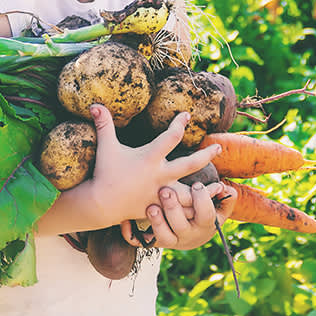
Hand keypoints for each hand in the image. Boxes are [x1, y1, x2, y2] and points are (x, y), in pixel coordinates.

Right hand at [85, 104, 220, 226]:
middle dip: (206, 154)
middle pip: (191, 164)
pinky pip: (181, 211)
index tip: (187, 115)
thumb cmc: (104, 172)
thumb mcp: (106, 146)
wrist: (101, 204)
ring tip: (221, 185)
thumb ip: (104, 125)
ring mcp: (162, 193)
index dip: (180, 123)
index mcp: (150, 158)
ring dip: (206, 190)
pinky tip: (204, 207)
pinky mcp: (160, 208)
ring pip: (191, 193)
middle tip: (218, 147)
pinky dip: (193, 210)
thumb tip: (95, 104)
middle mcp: (160, 175)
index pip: (171, 136)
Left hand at [120, 181, 236, 249]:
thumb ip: (224, 198)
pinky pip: (138, 242)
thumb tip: (226, 189)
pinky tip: (124, 221)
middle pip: (181, 226)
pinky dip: (130, 233)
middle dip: (174, 209)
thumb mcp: (217, 208)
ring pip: (162, 236)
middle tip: (166, 191)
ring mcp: (168, 240)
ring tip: (150, 207)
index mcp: (203, 224)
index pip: (206, 215)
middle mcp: (186, 235)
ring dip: (156, 222)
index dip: (202, 201)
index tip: (196, 185)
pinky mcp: (151, 242)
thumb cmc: (201, 213)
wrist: (188, 235)